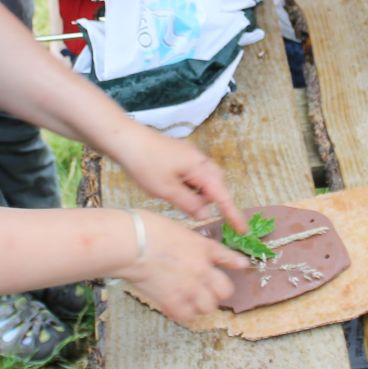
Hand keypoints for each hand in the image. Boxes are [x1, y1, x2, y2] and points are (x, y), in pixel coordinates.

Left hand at [109, 124, 247, 231]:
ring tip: (173, 196)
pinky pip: (193, 174)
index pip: (222, 195)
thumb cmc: (144, 164)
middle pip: (216, 185)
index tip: (242, 230)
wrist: (125, 138)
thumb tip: (206, 214)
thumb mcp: (165, 190)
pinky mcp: (180, 155)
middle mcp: (199, 159)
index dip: (232, 213)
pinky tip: (170, 187)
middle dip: (210, 200)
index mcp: (199, 167)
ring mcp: (189, 155)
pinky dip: (188, 185)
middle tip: (190, 208)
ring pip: (203, 179)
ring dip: (196, 192)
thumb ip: (188, 203)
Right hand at [116, 211, 247, 322]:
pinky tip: (175, 307)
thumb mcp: (175, 227)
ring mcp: (190, 287)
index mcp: (202, 247)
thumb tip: (184, 248)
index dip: (237, 263)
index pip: (228, 258)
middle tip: (205, 290)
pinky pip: (187, 317)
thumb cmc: (146, 229)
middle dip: (216, 292)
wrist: (132, 244)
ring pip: (208, 307)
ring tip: (189, 300)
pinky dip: (182, 314)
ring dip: (200, 305)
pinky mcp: (174, 301)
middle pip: (225, 291)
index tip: (241, 266)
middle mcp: (202, 269)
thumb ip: (187, 241)